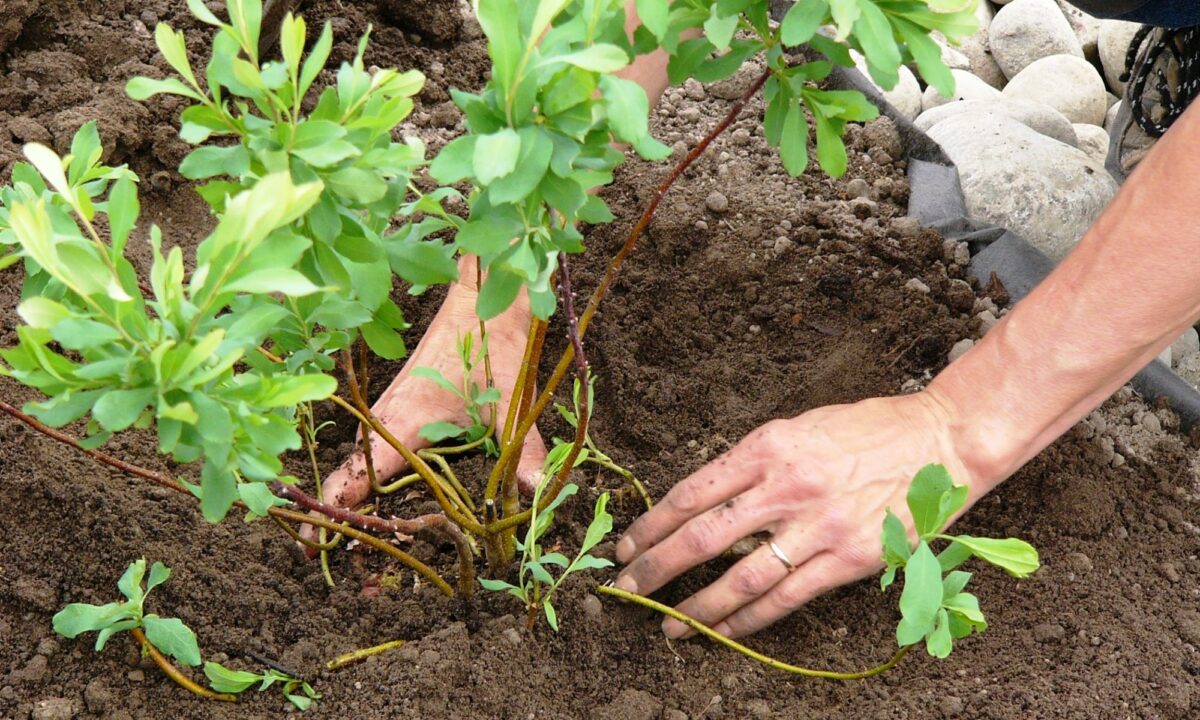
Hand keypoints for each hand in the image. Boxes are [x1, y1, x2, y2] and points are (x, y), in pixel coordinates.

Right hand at [302, 259, 547, 548]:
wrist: (481, 304)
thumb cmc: (491, 352)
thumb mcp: (510, 408)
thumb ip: (523, 454)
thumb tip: (538, 493)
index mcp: (403, 422)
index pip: (356, 477)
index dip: (332, 512)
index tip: (310, 545)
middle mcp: (384, 417)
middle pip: (347, 474)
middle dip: (333, 513)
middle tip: (318, 555)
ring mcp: (387, 409)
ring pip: (357, 459)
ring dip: (348, 494)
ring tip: (340, 537)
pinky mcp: (396, 404)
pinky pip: (371, 445)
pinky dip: (365, 472)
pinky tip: (373, 496)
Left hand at [613, 391, 991, 638]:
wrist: (942, 441)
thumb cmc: (868, 430)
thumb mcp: (799, 427)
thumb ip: (752, 462)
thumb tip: (704, 499)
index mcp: (768, 448)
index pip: (691, 493)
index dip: (651, 524)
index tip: (625, 545)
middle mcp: (786, 488)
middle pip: (703, 538)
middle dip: (655, 568)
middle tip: (626, 589)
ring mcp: (818, 527)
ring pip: (740, 579)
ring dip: (697, 608)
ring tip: (668, 625)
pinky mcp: (848, 559)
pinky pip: (786, 599)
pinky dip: (749, 621)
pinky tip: (724, 632)